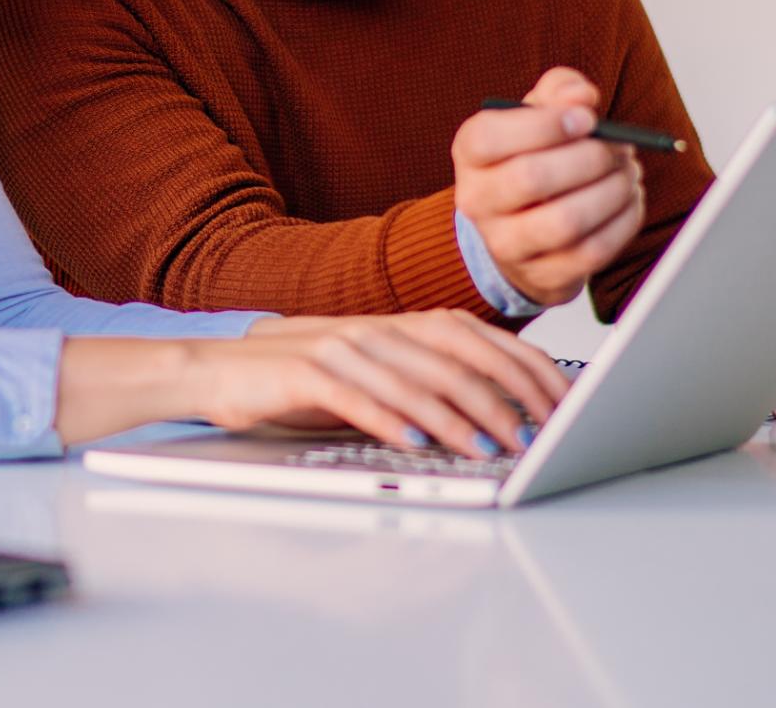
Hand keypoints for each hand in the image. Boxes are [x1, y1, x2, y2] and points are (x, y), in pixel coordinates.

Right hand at [205, 312, 570, 458]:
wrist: (215, 369)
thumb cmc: (297, 380)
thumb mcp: (370, 378)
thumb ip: (423, 385)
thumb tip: (494, 416)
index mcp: (398, 326)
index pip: (478, 339)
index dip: (524, 369)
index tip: (561, 404)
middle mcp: (376, 329)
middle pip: (455, 358)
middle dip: (504, 397)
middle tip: (538, 434)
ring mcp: (339, 347)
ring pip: (413, 381)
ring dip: (457, 418)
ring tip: (489, 448)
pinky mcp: (303, 371)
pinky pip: (355, 397)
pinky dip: (389, 420)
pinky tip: (415, 443)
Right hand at [452, 67, 645, 308]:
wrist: (521, 227)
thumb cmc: (533, 156)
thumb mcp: (536, 114)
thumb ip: (560, 91)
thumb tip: (582, 97)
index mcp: (470, 153)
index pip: (489, 138)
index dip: (544, 126)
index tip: (587, 118)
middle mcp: (477, 201)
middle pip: (531, 179)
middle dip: (589, 158)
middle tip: (620, 147)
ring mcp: (506, 244)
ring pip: (565, 222)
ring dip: (611, 191)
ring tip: (627, 172)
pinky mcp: (543, 275)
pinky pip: (592, 252)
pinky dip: (623, 222)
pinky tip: (629, 200)